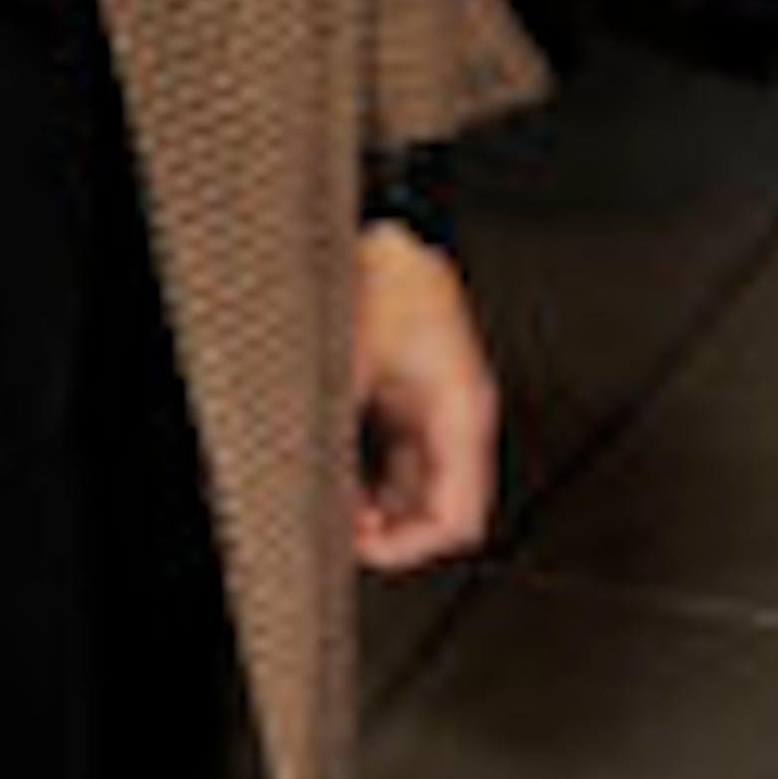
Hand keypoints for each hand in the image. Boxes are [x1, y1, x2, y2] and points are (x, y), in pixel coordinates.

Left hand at [351, 224, 498, 572]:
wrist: (389, 228)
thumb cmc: (383, 281)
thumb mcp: (348, 366)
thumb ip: (335, 434)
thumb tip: (316, 486)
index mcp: (461, 415)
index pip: (457, 519)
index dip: (408, 550)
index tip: (360, 550)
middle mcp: (457, 417)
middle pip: (439, 510)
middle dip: (389, 531)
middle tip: (340, 529)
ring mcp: (438, 405)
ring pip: (418, 486)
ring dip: (377, 505)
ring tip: (333, 503)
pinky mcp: (415, 392)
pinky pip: (401, 455)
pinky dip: (370, 474)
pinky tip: (335, 469)